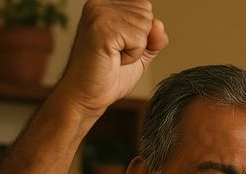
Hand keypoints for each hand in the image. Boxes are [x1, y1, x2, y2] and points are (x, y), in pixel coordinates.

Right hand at [56, 0, 168, 116]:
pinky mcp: (103, 29)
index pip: (144, 7)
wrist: (87, 94)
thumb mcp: (140, 52)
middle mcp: (100, 4)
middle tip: (116, 53)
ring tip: (114, 56)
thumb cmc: (109, 74)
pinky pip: (140, 39)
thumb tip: (159, 24)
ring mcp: (100, 14)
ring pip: (146, 26)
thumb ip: (154, 37)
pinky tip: (114, 59)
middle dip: (140, 40)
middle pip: (147, 14)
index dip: (142, 32)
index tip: (119, 45)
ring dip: (136, 49)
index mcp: (105, 4)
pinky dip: (133, 55)